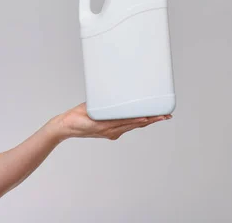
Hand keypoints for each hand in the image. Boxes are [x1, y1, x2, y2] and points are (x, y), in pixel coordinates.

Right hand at [56, 102, 171, 140]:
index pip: (130, 121)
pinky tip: (143, 119)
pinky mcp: (109, 132)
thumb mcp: (89, 108)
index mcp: (107, 126)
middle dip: (152, 119)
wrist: (65, 127)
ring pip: (133, 126)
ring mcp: (111, 133)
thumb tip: (115, 98)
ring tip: (160, 117)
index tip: (154, 115)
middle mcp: (111, 131)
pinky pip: (126, 127)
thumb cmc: (75, 117)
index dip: (143, 118)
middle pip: (136, 124)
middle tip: (165, 115)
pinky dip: (136, 122)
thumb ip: (103, 106)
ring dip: (147, 121)